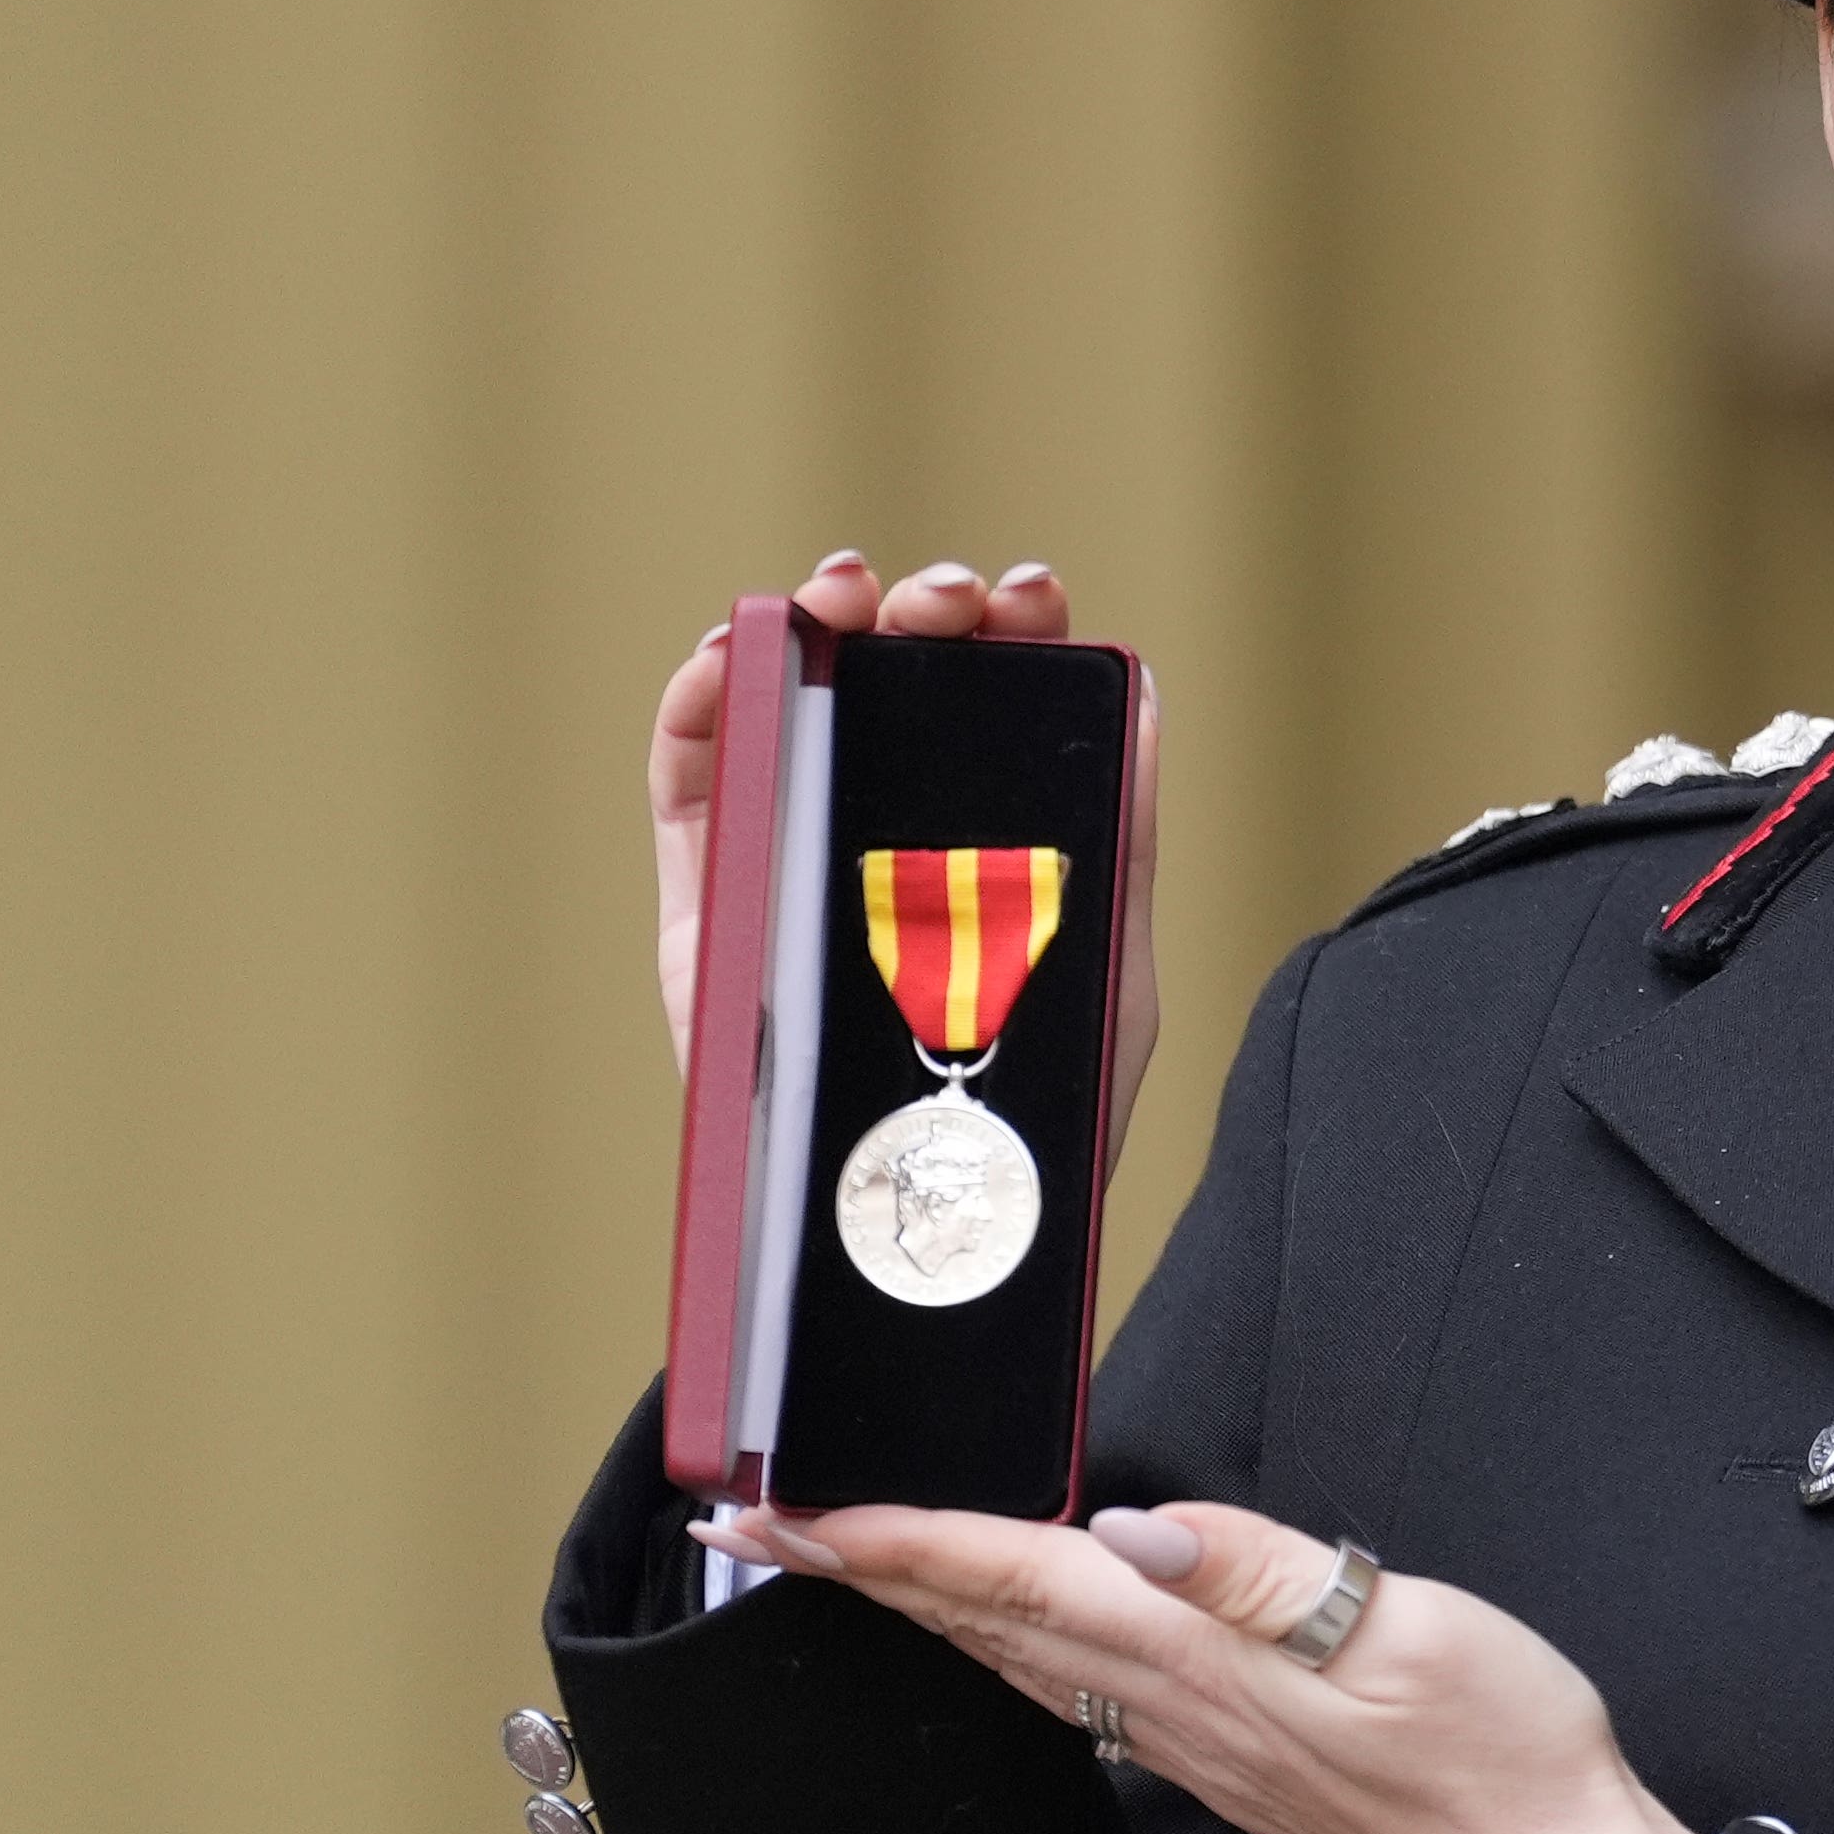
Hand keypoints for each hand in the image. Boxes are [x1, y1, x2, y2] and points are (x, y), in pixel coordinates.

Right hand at [649, 552, 1163, 1142]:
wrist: (938, 1241)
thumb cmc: (1036, 1125)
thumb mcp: (1108, 971)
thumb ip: (1118, 841)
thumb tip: (1143, 697)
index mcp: (988, 836)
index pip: (998, 704)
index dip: (1011, 631)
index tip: (1030, 597)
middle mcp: (888, 834)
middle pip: (892, 686)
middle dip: (915, 612)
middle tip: (943, 601)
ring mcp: (792, 860)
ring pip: (787, 708)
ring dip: (807, 624)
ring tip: (839, 592)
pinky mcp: (707, 907)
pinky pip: (690, 780)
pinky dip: (700, 700)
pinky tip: (736, 653)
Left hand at [695, 1499, 1704, 1833]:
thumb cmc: (1501, 1749)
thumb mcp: (1407, 1634)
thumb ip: (1269, 1579)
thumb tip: (1134, 1533)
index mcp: (1202, 1661)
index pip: (1013, 1582)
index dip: (893, 1540)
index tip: (782, 1516)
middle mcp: (1173, 1709)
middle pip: (982, 1625)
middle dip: (862, 1570)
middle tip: (749, 1530)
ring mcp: (1193, 1744)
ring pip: (1017, 1661)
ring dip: (919, 1608)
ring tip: (845, 1566)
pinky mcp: (1229, 1758)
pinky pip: (1076, 1693)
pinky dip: (1004, 1646)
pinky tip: (1002, 1638)